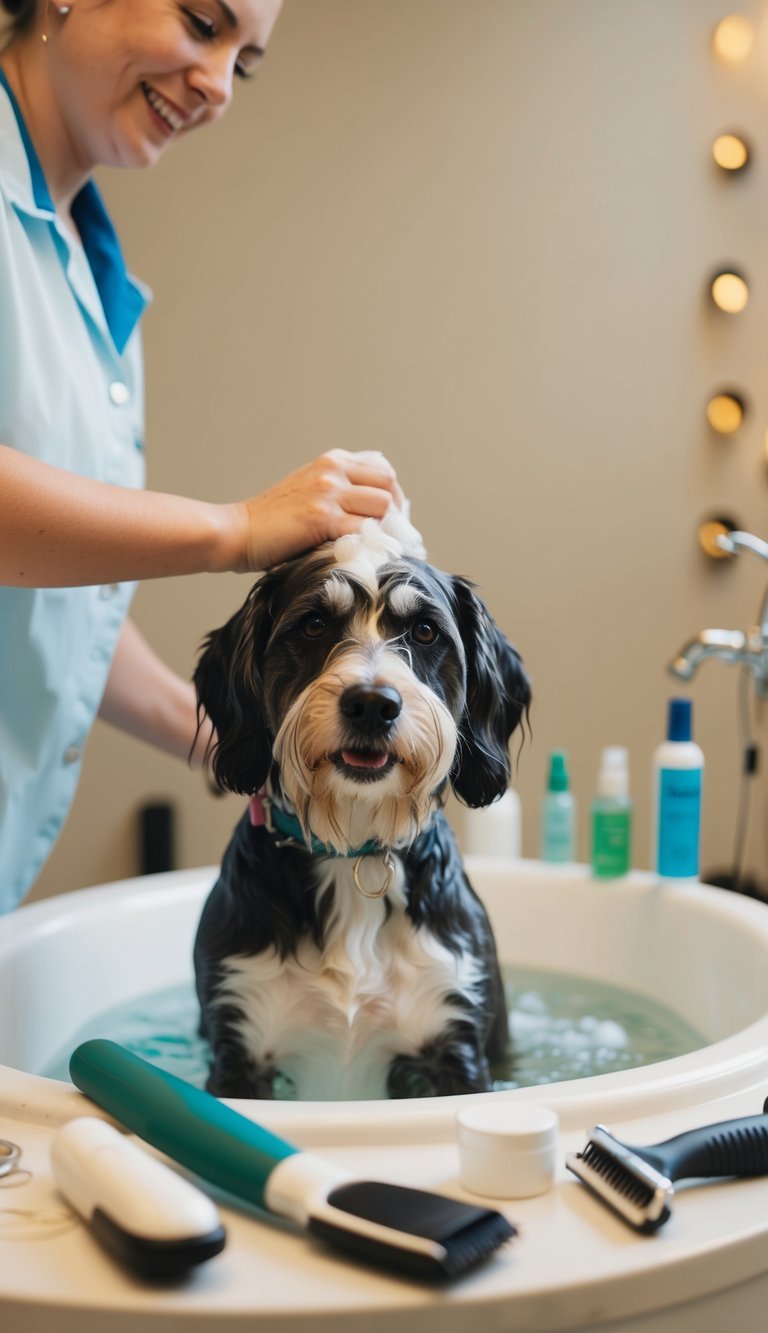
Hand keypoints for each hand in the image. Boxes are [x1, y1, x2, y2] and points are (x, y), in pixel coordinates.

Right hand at [229, 449, 404, 570]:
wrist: (237, 531)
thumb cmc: (273, 521)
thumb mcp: (309, 490)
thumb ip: (339, 490)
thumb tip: (379, 508)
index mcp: (332, 461)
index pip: (383, 470)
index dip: (391, 496)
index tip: (386, 520)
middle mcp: (333, 470)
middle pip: (389, 484)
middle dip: (394, 512)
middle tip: (386, 536)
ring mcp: (328, 492)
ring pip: (382, 505)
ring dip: (383, 529)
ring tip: (374, 546)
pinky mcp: (322, 518)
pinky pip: (365, 528)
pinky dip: (369, 543)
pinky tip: (362, 554)